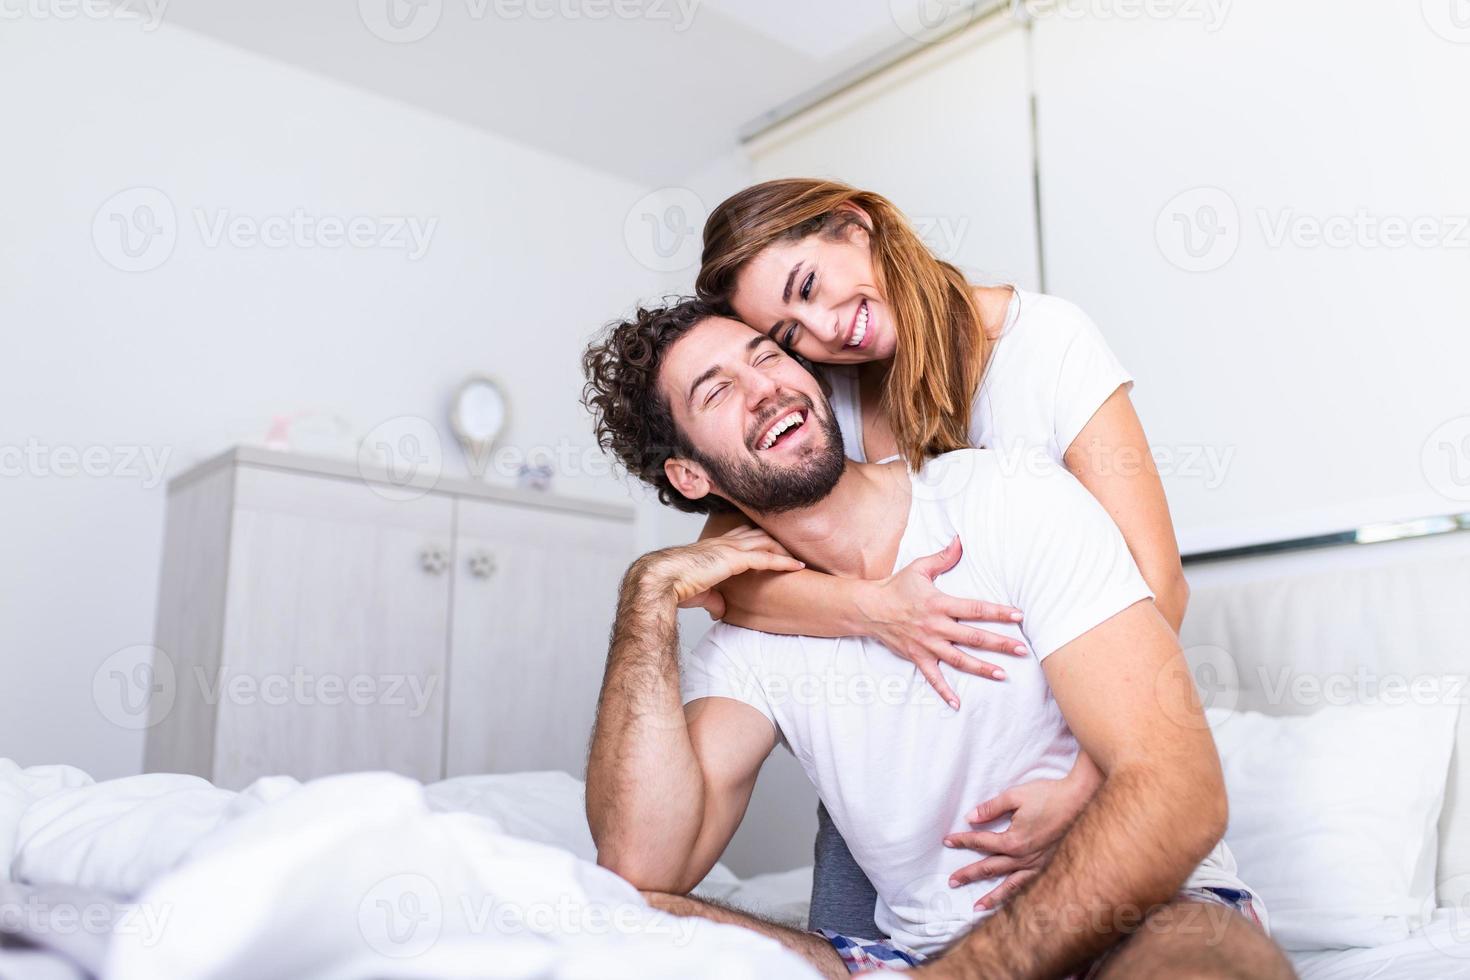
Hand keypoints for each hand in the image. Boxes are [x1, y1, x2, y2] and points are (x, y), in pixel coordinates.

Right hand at [631, 526, 804, 606]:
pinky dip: (783, 562)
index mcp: (714, 547)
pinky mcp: (733, 559)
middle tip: (796, 550)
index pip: (741, 536)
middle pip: (758, 535)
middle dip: (777, 541)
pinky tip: (798, 566)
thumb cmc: (672, 585)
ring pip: (765, 543)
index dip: (759, 540)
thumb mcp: (698, 593)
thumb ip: (713, 598)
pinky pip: (765, 559)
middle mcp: (723, 543)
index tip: (774, 546)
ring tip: (802, 559)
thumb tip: (722, 608)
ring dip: (785, 550)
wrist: (661, 579)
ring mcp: (729, 549)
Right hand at [857, 537, 1028, 707]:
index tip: (1018, 616)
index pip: (974, 608)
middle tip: (1022, 650)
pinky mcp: (917, 657)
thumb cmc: (896, 587)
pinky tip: (957, 703)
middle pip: (973, 637)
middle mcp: (936, 626)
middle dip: (999, 643)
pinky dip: (944, 691)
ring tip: (1002, 674)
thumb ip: (943, 557)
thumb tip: (960, 540)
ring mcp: (927, 644)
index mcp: (939, 603)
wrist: (868, 608)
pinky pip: (932, 677)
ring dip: (981, 668)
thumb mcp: (919, 568)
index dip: (997, 612)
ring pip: (958, 659)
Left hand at [943, 774, 1093, 910]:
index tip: (947, 841)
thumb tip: (970, 818)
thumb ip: (991, 808)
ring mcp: (1038, 865)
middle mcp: (1024, 858)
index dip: (962, 840)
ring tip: (977, 907)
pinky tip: (1011, 901)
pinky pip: (1029, 885)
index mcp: (1013, 841)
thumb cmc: (1050, 796)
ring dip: (992, 897)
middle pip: (989, 868)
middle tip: (952, 882)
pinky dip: (1017, 895)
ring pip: (1010, 885)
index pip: (981, 842)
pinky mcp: (1049, 866)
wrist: (1082, 801)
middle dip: (969, 874)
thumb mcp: (1016, 795)